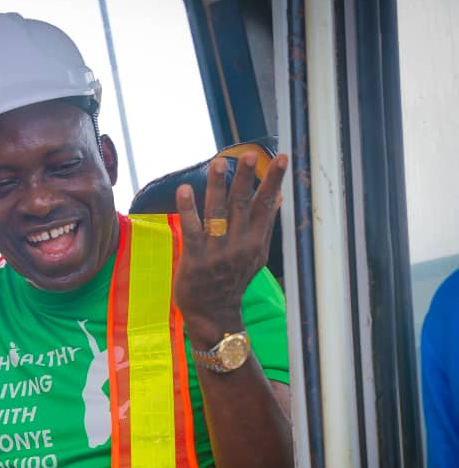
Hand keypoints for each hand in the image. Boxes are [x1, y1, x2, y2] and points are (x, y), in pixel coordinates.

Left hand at [173, 151, 286, 346]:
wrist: (213, 313)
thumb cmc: (233, 280)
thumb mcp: (256, 255)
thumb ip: (265, 226)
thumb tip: (278, 198)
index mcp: (255, 241)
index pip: (266, 205)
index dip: (274, 181)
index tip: (281, 158)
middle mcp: (239, 244)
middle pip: (243, 205)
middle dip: (246, 179)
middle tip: (248, 154)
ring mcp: (217, 251)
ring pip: (218, 213)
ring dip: (217, 186)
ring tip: (218, 162)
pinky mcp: (196, 258)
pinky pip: (192, 230)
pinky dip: (188, 209)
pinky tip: (184, 189)